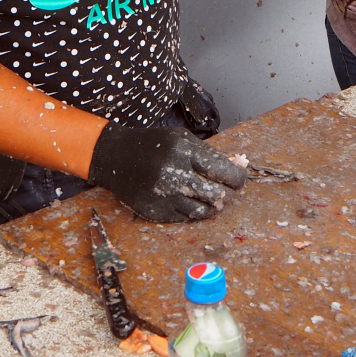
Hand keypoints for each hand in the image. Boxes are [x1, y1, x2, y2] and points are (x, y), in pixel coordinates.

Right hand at [86, 124, 248, 221]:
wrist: (115, 157)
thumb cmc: (154, 145)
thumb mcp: (182, 139)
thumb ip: (209, 154)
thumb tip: (240, 167)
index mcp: (183, 150)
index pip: (223, 171)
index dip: (237, 178)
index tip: (239, 179)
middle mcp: (174, 173)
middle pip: (218, 195)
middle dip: (227, 194)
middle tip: (226, 191)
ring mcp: (164, 195)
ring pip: (204, 211)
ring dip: (213, 206)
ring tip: (211, 198)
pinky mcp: (156, 211)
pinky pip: (186, 217)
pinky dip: (194, 211)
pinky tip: (190, 201)